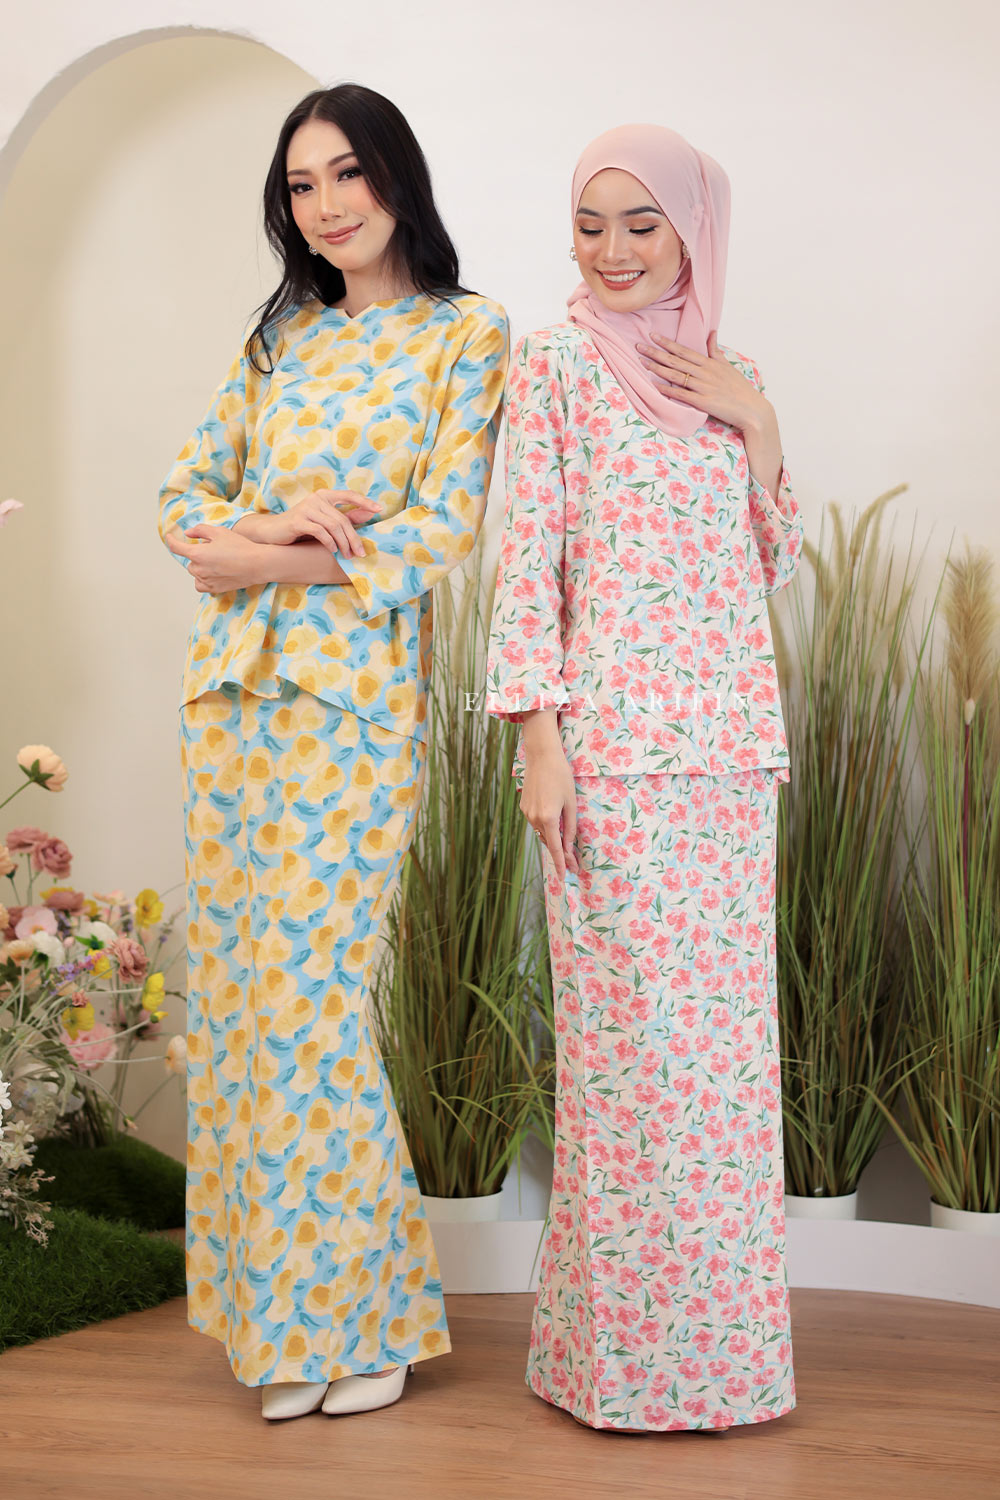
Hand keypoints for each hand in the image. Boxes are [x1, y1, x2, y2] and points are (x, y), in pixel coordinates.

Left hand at [164, 524, 266, 592]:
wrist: (257, 564)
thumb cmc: (240, 546)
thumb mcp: (219, 531)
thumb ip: (200, 530)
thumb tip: (188, 533)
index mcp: (197, 554)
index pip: (176, 547)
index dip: (171, 540)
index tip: (169, 537)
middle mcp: (198, 569)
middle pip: (190, 561)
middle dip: (197, 554)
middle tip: (214, 549)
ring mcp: (206, 581)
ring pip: (195, 572)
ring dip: (201, 566)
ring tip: (218, 561)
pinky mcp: (214, 589)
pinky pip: (200, 584)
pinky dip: (202, 579)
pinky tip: (212, 574)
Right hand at [240, 491, 381, 555]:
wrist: (273, 532)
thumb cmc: (302, 527)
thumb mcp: (325, 521)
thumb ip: (346, 516)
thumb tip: (370, 513)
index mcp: (324, 495)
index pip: (348, 495)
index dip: (364, 502)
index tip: (379, 509)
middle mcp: (316, 498)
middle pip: (342, 518)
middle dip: (353, 537)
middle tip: (360, 552)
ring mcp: (306, 508)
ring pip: (333, 526)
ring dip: (343, 543)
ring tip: (347, 556)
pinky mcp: (298, 521)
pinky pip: (320, 531)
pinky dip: (329, 543)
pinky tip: (332, 551)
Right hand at [520, 730, 579, 881]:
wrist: (541, 756)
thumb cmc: (561, 776)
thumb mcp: (571, 803)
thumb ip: (570, 827)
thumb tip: (569, 847)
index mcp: (549, 818)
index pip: (556, 848)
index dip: (561, 864)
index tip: (565, 877)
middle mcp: (535, 818)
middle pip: (549, 842)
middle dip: (561, 853)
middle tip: (574, 863)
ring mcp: (527, 813)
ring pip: (542, 833)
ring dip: (553, 839)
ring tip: (565, 844)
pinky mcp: (524, 808)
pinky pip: (536, 823)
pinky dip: (545, 827)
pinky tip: (553, 822)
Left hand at [636, 331, 771, 433]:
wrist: (752, 409)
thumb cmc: (740, 389)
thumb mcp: (728, 366)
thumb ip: (716, 351)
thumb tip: (712, 333)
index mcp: (710, 363)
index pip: (684, 350)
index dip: (667, 343)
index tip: (653, 336)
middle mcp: (705, 372)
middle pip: (676, 360)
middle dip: (656, 353)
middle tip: (638, 347)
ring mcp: (703, 387)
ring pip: (676, 375)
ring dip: (658, 369)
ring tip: (642, 363)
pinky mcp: (703, 402)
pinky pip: (681, 394)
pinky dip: (667, 390)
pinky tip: (654, 386)